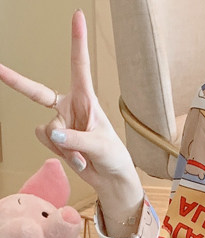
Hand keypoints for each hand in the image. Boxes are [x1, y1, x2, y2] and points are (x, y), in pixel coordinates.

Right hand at [0, 9, 139, 198]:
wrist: (111, 178)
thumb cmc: (113, 156)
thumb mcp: (101, 146)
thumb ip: (76, 140)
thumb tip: (53, 134)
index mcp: (86, 99)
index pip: (79, 66)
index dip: (77, 41)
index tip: (77, 15)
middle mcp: (69, 107)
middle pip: (36, 92)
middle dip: (15, 80)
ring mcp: (60, 124)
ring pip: (47, 129)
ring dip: (65, 147)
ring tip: (83, 156)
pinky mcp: (55, 140)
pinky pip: (47, 142)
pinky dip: (63, 155)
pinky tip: (78, 161)